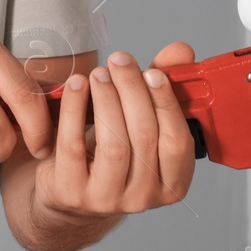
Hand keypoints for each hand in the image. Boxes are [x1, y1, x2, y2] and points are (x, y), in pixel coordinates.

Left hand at [32, 41, 196, 219]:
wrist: (70, 191)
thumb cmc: (114, 151)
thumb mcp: (142, 121)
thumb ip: (161, 86)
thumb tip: (180, 50)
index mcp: (171, 183)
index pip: (177, 142)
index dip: (166, 104)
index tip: (153, 72)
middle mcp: (143, 197)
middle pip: (144, 137)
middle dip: (132, 91)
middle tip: (120, 61)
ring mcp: (106, 199)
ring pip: (113, 144)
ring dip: (106, 99)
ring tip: (99, 72)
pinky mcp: (71, 192)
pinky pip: (74, 145)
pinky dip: (75, 109)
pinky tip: (76, 85)